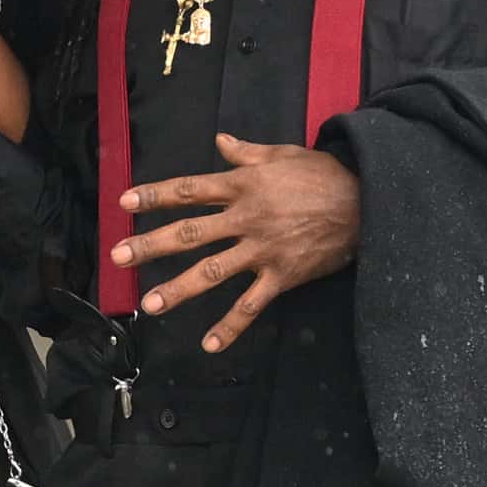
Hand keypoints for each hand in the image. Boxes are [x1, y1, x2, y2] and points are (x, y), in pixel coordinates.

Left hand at [125, 134, 361, 351]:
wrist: (367, 202)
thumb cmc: (324, 175)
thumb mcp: (283, 155)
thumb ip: (247, 153)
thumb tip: (221, 141)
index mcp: (243, 186)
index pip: (189, 190)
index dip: (155, 196)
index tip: (125, 203)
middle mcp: (246, 218)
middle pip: (190, 232)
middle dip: (151, 245)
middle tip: (119, 257)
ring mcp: (262, 250)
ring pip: (213, 272)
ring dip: (179, 290)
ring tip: (150, 305)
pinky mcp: (282, 276)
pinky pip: (251, 305)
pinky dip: (231, 326)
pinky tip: (209, 344)